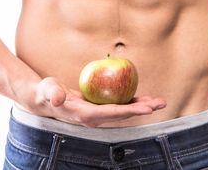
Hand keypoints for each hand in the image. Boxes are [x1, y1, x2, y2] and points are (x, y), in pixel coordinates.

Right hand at [34, 77, 165, 126]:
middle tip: (160, 102)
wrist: (47, 100)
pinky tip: (141, 96)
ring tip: (157, 101)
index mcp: (86, 115)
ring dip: (140, 106)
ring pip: (123, 111)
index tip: (146, 108)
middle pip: (123, 115)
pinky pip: (118, 105)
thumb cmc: (47, 93)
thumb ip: (52, 93)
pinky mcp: (98, 109)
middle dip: (142, 109)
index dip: (130, 111)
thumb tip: (58, 98)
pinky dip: (130, 101)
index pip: (112, 114)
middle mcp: (95, 118)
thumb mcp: (48, 90)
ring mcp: (98, 114)